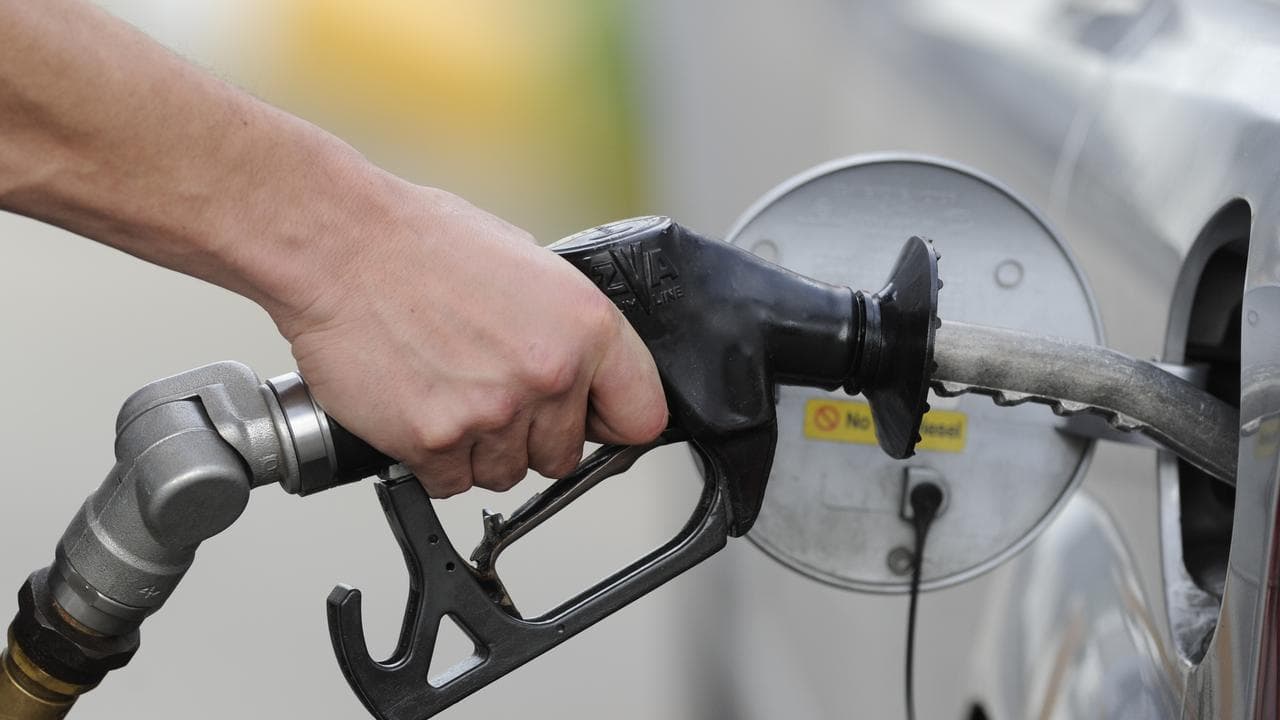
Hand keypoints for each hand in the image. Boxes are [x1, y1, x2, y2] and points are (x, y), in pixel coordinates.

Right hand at [271, 176, 667, 496]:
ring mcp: (493, 413)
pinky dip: (433, 459)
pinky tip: (418, 405)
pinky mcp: (436, 441)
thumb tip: (584, 374)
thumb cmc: (420, 243)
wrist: (339, 245)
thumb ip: (566, 329)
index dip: (612, 422)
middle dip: (531, 435)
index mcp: (586, 327)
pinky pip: (451, 482)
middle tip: (491, 390)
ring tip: (447, 388)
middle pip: (564, 456)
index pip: (642, 415)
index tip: (594, 422)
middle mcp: (548, 374)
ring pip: (506, 474)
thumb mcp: (528, 264)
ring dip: (480, 448)